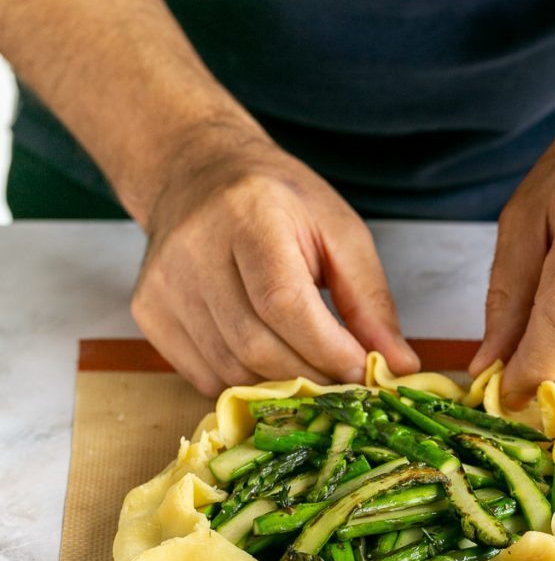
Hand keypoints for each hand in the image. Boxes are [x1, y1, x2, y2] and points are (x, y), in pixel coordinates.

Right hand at [132, 124, 418, 395]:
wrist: (195, 174)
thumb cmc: (277, 202)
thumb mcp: (338, 231)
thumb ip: (370, 300)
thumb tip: (398, 366)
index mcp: (248, 215)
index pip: (284, 302)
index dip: (328, 349)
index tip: (364, 372)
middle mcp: (194, 250)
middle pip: (256, 345)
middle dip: (311, 375)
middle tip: (344, 383)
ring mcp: (164, 285)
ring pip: (230, 370)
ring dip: (281, 386)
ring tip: (311, 373)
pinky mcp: (150, 314)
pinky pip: (204, 376)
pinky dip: (246, 384)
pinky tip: (268, 364)